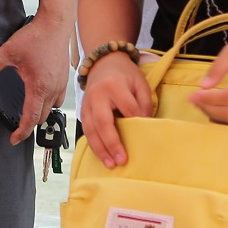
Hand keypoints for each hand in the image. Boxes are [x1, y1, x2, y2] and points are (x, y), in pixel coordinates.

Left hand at [0, 18, 73, 144]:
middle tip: (17, 127)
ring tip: (28, 113)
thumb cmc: (37, 37)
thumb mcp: (9, 51)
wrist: (56, 23)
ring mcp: (61, 84)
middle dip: (29, 124)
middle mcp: (52, 89)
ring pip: (52, 109)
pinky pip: (58, 98)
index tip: (13, 139)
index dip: (21, 132)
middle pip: (42, 117)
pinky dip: (49, 102)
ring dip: (41, 113)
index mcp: (38, 87)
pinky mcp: (64, 78)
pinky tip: (40, 95)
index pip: (30, 119)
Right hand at [79, 51, 151, 168]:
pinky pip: (86, 130)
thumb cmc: (124, 74)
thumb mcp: (140, 82)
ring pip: (91, 130)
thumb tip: (144, 125)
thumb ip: (144, 102)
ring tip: (110, 164)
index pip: (127, 108)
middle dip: (112, 144)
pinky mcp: (82, 111)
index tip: (145, 134)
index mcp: (114, 86)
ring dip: (100, 149)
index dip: (137, 121)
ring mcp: (87, 104)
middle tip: (122, 160)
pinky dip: (93, 144)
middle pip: (103, 123)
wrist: (103, 63)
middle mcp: (97, 96)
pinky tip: (101, 156)